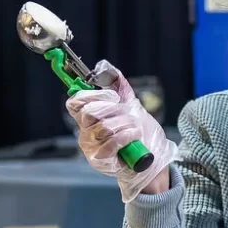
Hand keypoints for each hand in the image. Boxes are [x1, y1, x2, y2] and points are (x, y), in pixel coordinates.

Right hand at [66, 61, 176, 201]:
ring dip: (125, 125)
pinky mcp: (99, 160)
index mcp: (89, 117)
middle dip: (114, 111)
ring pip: (102, 128)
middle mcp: (85, 132)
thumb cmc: (141, 135)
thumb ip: (120, 89)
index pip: (75, 102)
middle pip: (89, 113)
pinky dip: (125, 136)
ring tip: (134, 129)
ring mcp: (90, 147)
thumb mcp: (133, 107)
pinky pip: (109, 143)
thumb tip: (106, 67)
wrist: (151, 159)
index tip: (113, 97)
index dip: (92, 95)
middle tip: (128, 115)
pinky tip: (134, 137)